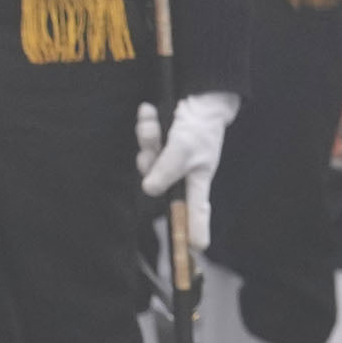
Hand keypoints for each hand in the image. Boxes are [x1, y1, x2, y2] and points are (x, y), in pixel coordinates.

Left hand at [137, 88, 237, 242]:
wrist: (197, 94)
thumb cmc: (199, 125)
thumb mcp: (185, 149)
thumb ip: (167, 170)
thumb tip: (149, 190)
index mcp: (196, 178)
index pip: (196, 209)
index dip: (196, 229)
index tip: (196, 249)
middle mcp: (180, 171)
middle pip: (153, 180)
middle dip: (148, 159)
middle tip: (153, 144)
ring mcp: (167, 155)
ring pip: (144, 157)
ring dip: (146, 137)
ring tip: (153, 122)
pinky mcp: (157, 140)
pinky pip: (142, 137)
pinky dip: (144, 123)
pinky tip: (148, 111)